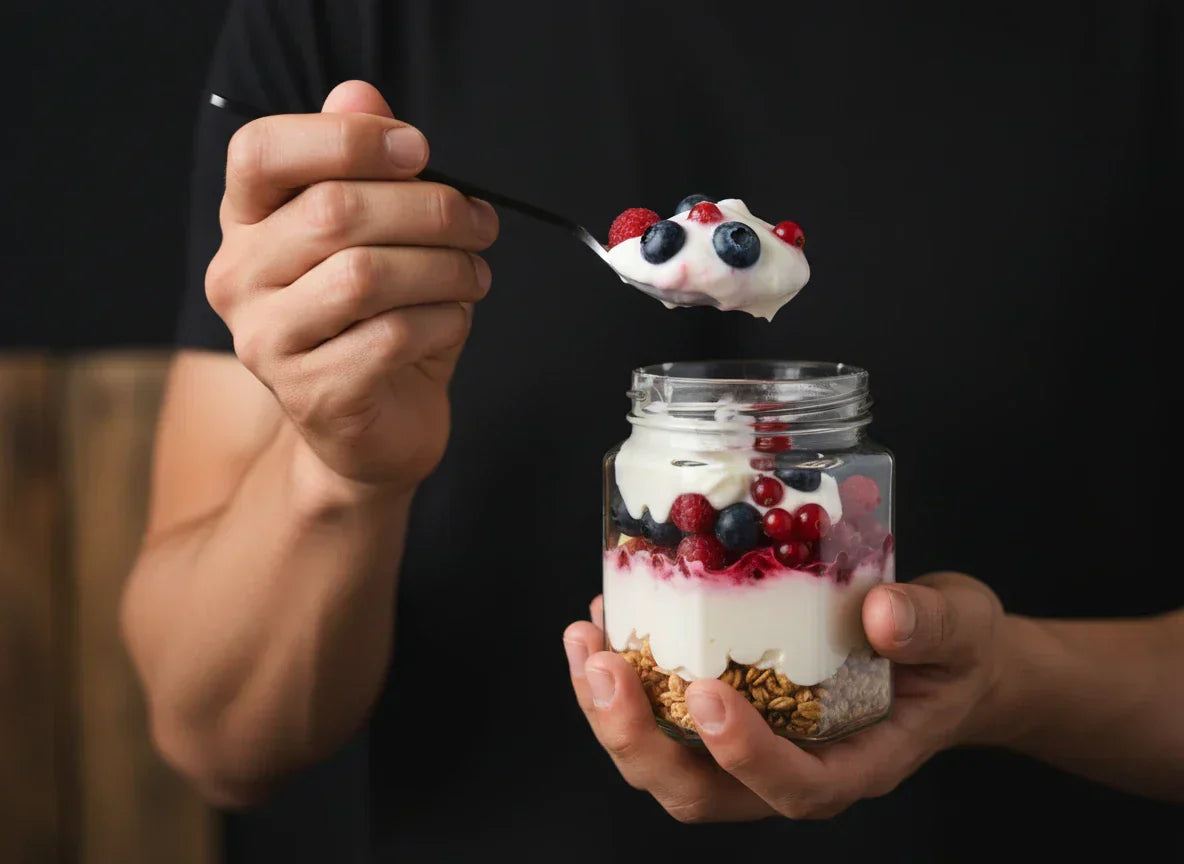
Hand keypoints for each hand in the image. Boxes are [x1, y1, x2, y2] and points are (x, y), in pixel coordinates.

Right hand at [205, 80, 498, 489]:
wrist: (371, 431)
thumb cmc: (376, 323)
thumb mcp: (375, 238)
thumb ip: (362, 167)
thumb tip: (361, 92)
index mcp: (247, 224)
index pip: (261, 151)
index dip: (345, 138)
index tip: (419, 149)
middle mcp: (239, 278)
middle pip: (334, 211)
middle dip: (430, 209)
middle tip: (480, 222)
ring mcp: (267, 341)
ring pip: (367, 276)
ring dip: (445, 268)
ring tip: (475, 275)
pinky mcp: (311, 393)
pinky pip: (391, 337)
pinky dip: (443, 321)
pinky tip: (455, 319)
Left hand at [563, 572, 1004, 820]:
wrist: (944, 660)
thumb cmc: (954, 654)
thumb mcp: (963, 630)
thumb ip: (932, 626)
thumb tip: (884, 614)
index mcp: (856, 763)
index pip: (796, 786)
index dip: (745, 755)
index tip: (708, 696)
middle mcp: (792, 768)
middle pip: (702, 793)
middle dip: (642, 739)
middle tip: (607, 668)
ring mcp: (752, 747)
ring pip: (667, 765)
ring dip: (612, 714)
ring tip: (587, 643)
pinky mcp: (727, 713)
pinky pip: (661, 719)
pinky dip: (623, 680)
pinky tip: (604, 624)